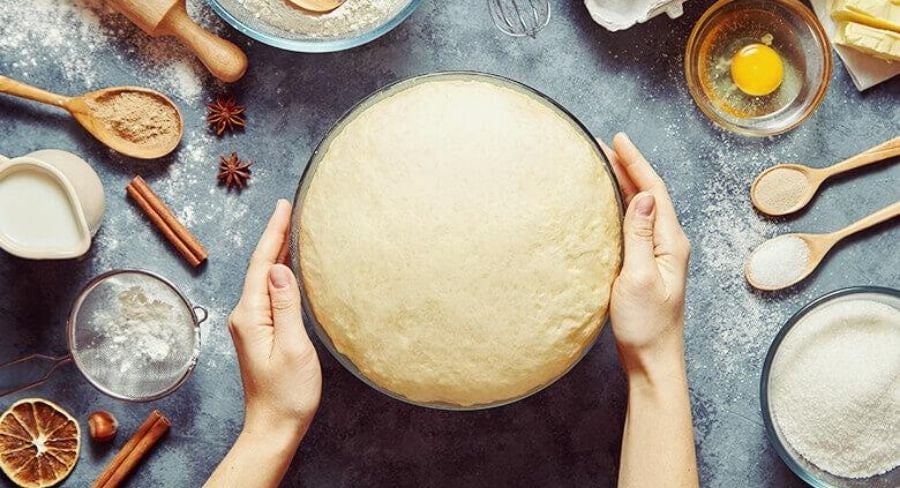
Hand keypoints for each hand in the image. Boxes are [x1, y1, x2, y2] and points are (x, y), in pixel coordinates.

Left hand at [228, 200, 321, 443]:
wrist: (274, 427)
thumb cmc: (288, 394)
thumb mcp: (293, 346)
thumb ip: (286, 305)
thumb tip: (280, 269)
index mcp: (251, 316)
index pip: (263, 264)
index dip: (274, 233)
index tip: (282, 206)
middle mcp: (246, 316)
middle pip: (261, 267)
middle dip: (274, 236)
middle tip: (287, 208)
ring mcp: (251, 325)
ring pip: (263, 278)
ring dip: (276, 252)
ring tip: (289, 228)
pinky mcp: (259, 332)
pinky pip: (268, 293)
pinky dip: (277, 273)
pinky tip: (286, 267)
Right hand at [600, 133, 690, 382]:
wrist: (653, 360)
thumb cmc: (646, 326)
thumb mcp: (639, 278)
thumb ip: (640, 236)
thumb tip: (644, 196)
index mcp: (671, 242)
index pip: (654, 191)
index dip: (636, 162)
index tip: (617, 139)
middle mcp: (669, 244)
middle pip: (651, 194)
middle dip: (629, 166)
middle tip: (605, 145)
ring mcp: (660, 254)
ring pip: (644, 207)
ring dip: (626, 183)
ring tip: (605, 164)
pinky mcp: (648, 265)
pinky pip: (637, 224)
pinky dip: (623, 205)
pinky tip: (611, 202)